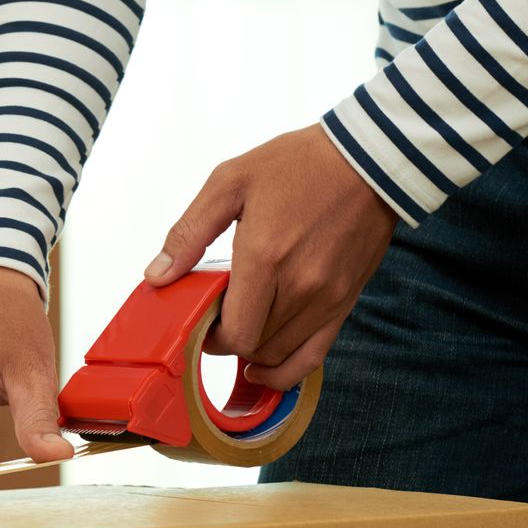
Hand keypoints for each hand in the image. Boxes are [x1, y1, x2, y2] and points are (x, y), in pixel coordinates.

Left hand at [146, 124, 396, 388]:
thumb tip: (157, 275)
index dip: (210, 335)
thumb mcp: (229, 182)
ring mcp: (327, 298)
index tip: (201, 317)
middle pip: (253, 346)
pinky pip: (313, 356)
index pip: (234, 332)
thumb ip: (189, 233)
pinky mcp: (345, 301)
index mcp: (265, 256)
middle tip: (216, 315)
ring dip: (252, 348)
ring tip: (239, 324)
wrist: (369, 159)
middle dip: (227, 338)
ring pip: (278, 354)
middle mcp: (300, 286)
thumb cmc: (299, 164)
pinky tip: (263, 366)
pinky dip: (285, 369)